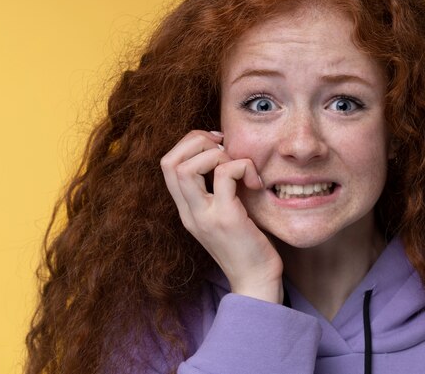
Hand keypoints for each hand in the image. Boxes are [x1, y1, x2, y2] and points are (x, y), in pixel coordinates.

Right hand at [160, 130, 282, 302]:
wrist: (257, 282)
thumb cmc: (249, 246)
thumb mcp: (227, 214)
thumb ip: (218, 191)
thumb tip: (227, 156)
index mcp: (188, 211)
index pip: (167, 166)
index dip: (188, 145)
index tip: (217, 146)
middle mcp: (190, 213)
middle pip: (169, 162)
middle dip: (196, 141)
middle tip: (224, 147)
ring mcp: (204, 217)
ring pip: (187, 167)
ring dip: (216, 154)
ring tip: (239, 166)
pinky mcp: (226, 219)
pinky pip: (224, 174)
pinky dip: (241, 166)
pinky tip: (255, 182)